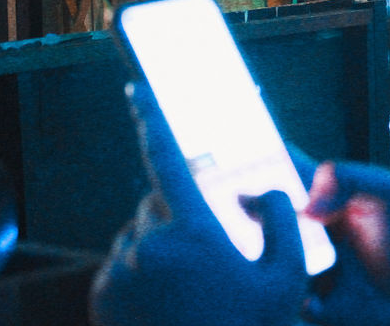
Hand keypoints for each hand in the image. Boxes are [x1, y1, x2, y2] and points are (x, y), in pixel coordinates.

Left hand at [89, 83, 308, 325]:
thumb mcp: (287, 276)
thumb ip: (278, 217)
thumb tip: (258, 187)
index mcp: (193, 234)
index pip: (169, 160)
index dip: (153, 119)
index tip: (136, 89)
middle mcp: (146, 247)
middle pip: (160, 204)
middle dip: (184, 215)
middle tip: (214, 254)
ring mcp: (119, 274)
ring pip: (140, 234)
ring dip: (163, 245)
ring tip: (194, 288)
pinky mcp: (102, 297)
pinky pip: (122, 264)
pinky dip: (143, 270)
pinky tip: (172, 300)